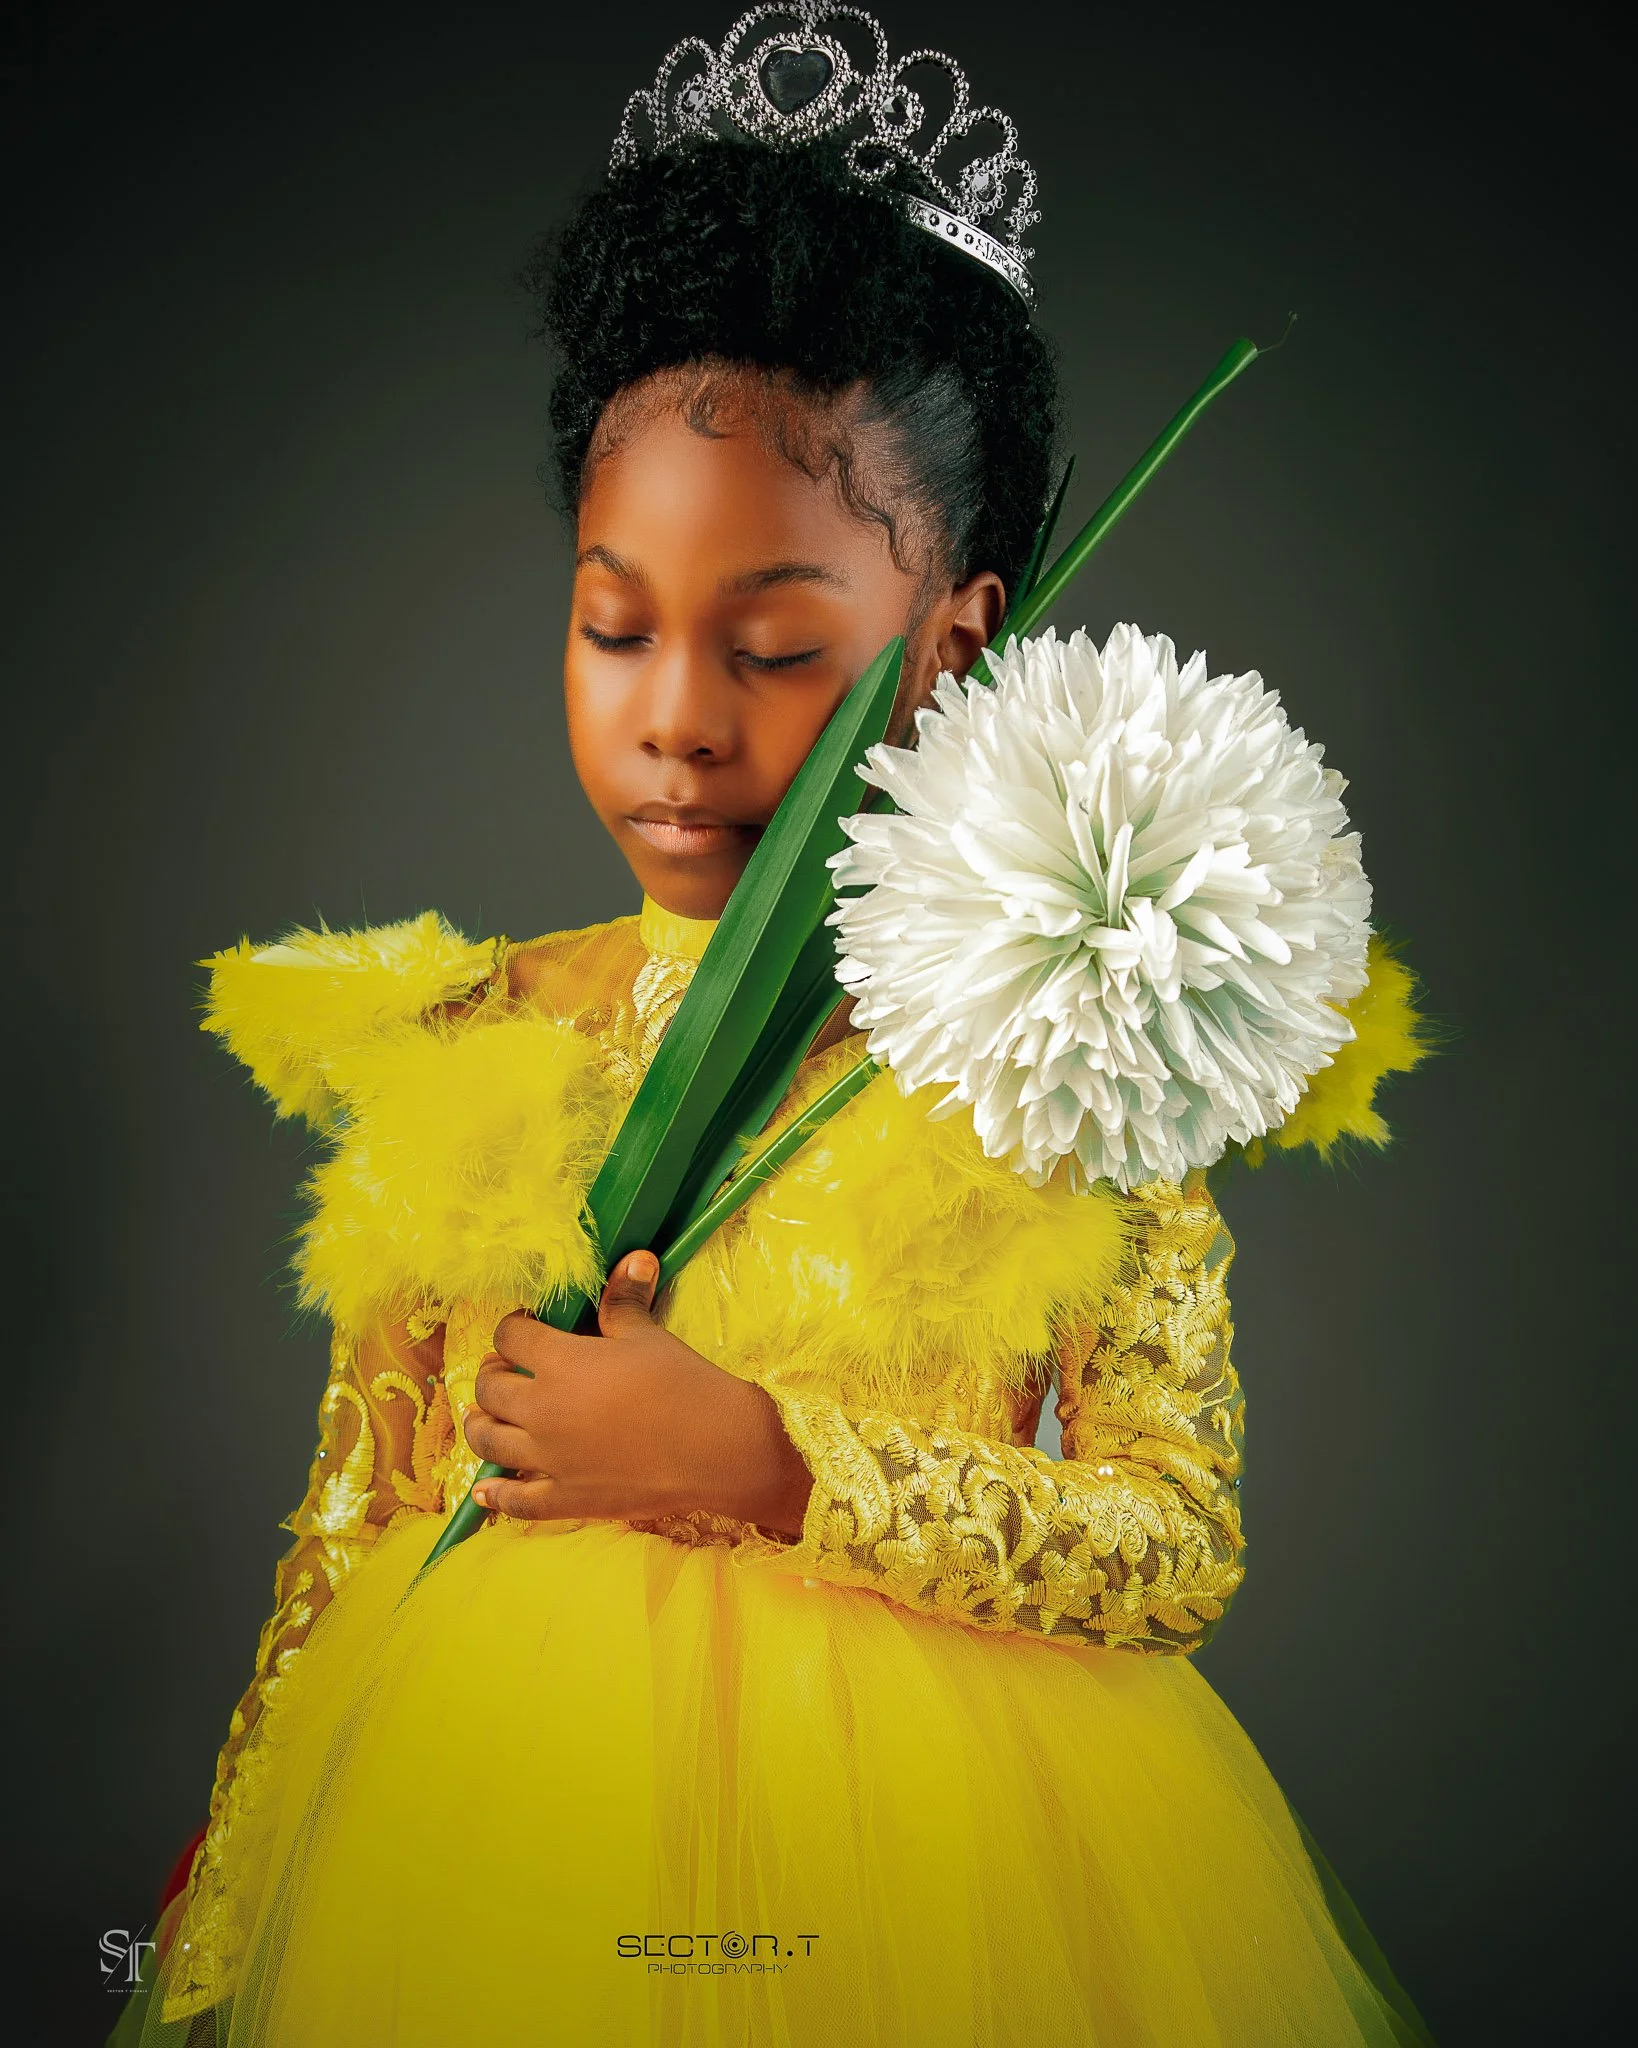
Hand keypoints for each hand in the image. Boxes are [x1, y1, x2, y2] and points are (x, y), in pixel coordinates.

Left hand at [464, 1251, 814, 1536]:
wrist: (719, 1449)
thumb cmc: (684, 1384)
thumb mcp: (649, 1336)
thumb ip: (625, 1300)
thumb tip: (633, 1258)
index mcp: (560, 1363)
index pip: (511, 1336)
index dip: (514, 1328)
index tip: (525, 1328)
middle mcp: (542, 1410)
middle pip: (490, 1388)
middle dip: (494, 1373)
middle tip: (507, 1370)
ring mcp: (549, 1459)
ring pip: (488, 1441)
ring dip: (480, 1425)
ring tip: (483, 1417)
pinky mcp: (564, 1499)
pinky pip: (515, 1500)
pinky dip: (495, 1494)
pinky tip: (484, 1489)